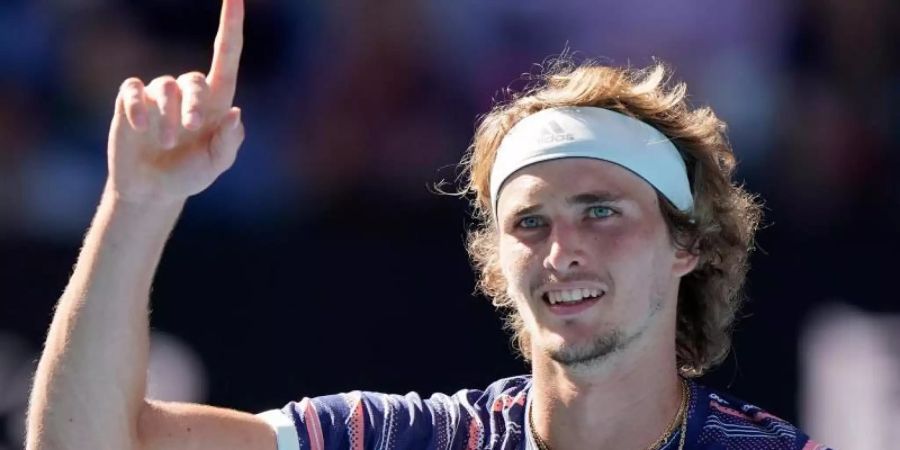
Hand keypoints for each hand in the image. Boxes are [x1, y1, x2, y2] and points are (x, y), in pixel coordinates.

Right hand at [106, 0, 244, 205]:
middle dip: (194, 103)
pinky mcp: (131, 100)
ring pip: (164, 87)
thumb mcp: (216, 164)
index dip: (231, 25)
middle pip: (193, 80)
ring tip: (168, 142)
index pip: (226, 55)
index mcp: (216, 100)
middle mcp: (188, 92)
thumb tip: (235, 114)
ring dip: (167, 115)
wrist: (153, 189)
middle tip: (192, 127)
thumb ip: (229, 142)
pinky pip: (133, 91)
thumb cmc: (190, 174)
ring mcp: (158, 95)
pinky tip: (141, 127)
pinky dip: (139, 107)